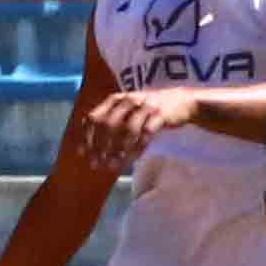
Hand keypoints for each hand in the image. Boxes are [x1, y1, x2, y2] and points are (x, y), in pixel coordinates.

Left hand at [61, 93, 179, 181]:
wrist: (182, 102)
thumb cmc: (149, 110)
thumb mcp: (127, 110)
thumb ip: (109, 121)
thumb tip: (87, 142)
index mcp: (115, 99)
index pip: (95, 117)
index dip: (87, 137)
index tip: (83, 154)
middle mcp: (128, 100)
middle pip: (108, 124)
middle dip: (100, 146)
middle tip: (96, 164)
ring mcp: (145, 107)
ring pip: (127, 130)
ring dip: (118, 150)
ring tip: (112, 166)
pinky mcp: (160, 115)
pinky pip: (146, 134)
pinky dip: (137, 149)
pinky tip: (130, 161)